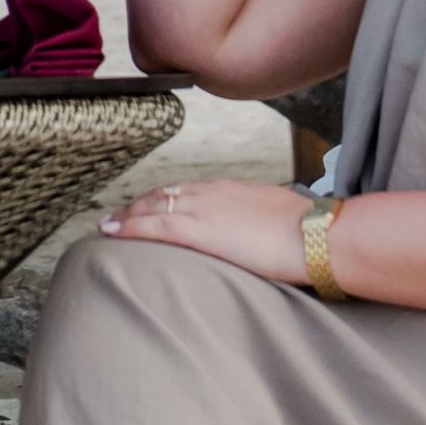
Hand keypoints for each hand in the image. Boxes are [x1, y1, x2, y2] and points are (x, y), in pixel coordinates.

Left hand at [105, 179, 316, 286]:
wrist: (316, 236)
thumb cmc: (308, 233)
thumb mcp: (278, 220)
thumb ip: (259, 223)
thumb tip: (259, 235)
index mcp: (231, 189)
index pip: (187, 190)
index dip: (164, 199)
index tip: (149, 207)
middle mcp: (211, 192)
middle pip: (164, 194)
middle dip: (139, 205)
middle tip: (119, 216)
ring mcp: (202, 208)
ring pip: (152, 206)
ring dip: (128, 215)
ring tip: (109, 225)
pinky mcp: (197, 229)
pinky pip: (153, 225)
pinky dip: (128, 227)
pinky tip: (111, 232)